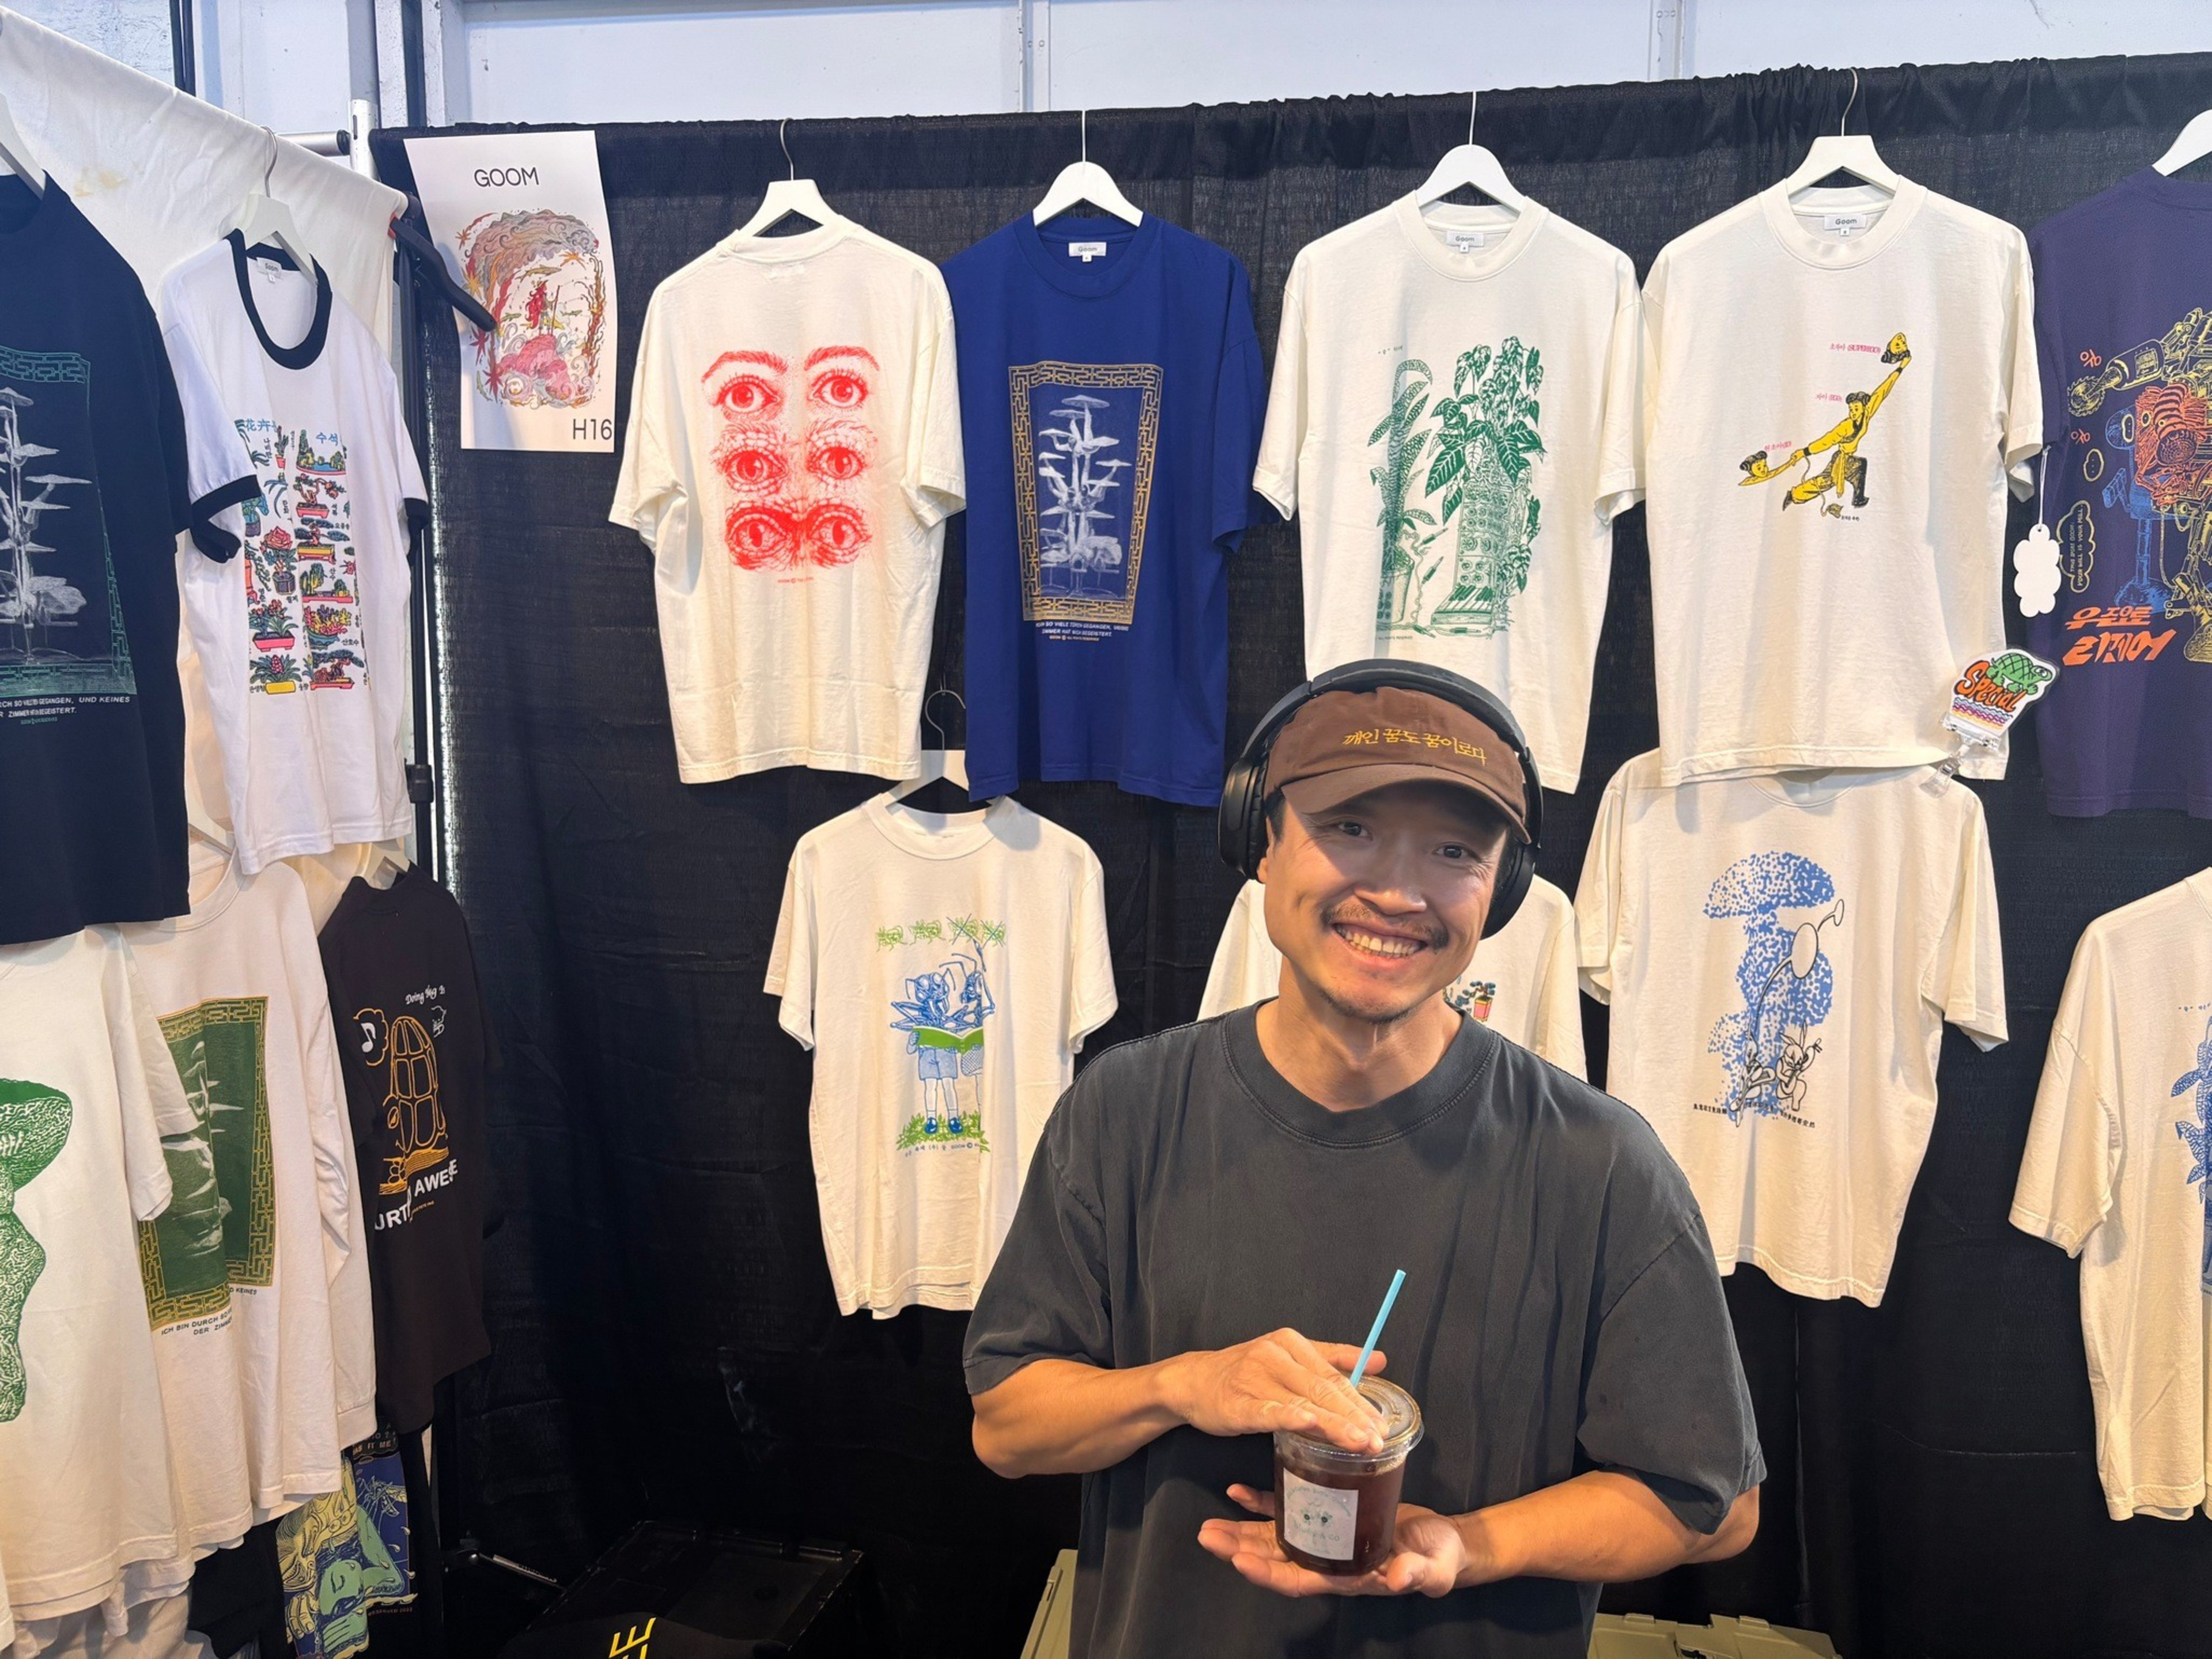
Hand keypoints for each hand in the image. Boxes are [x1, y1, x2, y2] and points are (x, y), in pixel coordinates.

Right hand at [1159, 1328, 1386, 1452]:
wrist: (1194, 1381)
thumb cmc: (1246, 1373)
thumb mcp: (1289, 1356)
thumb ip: (1333, 1358)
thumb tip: (1380, 1360)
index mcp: (1291, 1343)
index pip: (1333, 1376)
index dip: (1360, 1402)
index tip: (1382, 1425)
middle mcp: (1274, 1354)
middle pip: (1322, 1389)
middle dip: (1353, 1417)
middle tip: (1378, 1439)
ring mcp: (1254, 1377)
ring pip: (1301, 1402)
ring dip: (1332, 1424)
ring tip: (1357, 1442)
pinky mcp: (1237, 1402)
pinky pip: (1266, 1410)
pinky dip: (1288, 1417)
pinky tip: (1307, 1423)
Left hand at [1198, 1485, 1473, 1597]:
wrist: (1445, 1545)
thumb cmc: (1439, 1559)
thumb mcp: (1434, 1568)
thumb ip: (1415, 1573)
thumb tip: (1396, 1579)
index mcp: (1347, 1577)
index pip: (1299, 1580)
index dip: (1268, 1574)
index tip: (1239, 1562)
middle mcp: (1328, 1561)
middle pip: (1275, 1560)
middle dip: (1239, 1550)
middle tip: (1206, 1535)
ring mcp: (1326, 1539)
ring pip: (1274, 1538)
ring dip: (1241, 1531)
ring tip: (1209, 1523)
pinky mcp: (1330, 1514)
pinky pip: (1288, 1510)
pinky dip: (1261, 1503)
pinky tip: (1236, 1491)